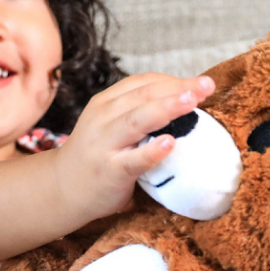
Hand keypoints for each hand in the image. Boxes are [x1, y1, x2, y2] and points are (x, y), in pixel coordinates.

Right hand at [52, 73, 215, 221]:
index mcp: (106, 102)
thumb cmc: (98, 155)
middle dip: (178, 89)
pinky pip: (134, 160)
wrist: (62, 189)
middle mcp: (103, 118)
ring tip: (192, 102)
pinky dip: (152, 151)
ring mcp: (104, 144)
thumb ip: (139, 112)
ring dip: (166, 108)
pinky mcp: (110, 171)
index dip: (173, 80)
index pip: (143, 83)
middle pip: (144, 96)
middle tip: (206, 86)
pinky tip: (170, 144)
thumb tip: (188, 101)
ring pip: (137, 120)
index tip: (201, 83)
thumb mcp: (111, 124)